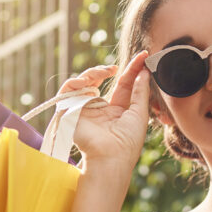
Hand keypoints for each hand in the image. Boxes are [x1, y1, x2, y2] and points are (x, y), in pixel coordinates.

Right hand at [57, 51, 149, 170]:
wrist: (111, 156)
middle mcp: (99, 109)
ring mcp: (84, 109)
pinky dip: (76, 81)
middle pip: (101, 80)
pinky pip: (68, 90)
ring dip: (94, 72)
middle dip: (109, 69)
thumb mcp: (139, 113)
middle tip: (119, 65)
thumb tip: (143, 72)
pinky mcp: (69, 111)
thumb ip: (140, 91)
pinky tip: (88, 81)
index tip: (143, 55)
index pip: (123, 84)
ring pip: (83, 81)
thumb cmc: (128, 141)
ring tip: (106, 72)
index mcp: (116, 111)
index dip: (132, 69)